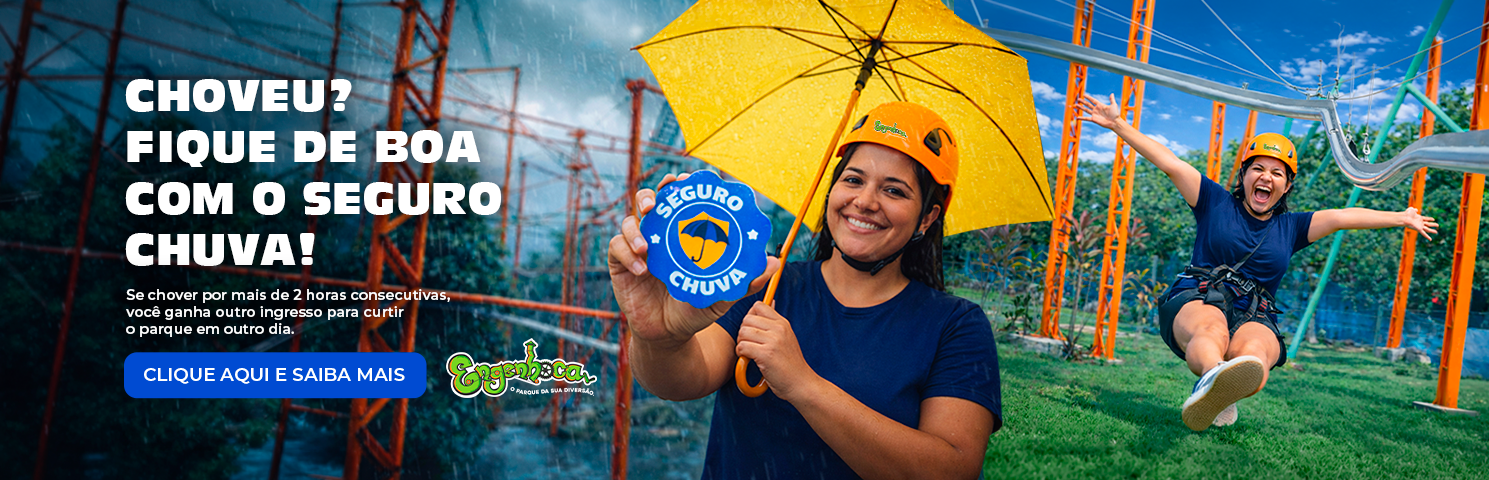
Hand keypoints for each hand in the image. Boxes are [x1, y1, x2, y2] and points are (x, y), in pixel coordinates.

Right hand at [608, 173, 781, 347]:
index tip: (685, 179)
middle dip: (650, 195)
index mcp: (681, 234)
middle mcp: (659, 235)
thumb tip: (774, 263)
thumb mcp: (721, 294)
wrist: (670, 334)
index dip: (679, 185)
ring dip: (635, 227)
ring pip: (629, 221)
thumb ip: (745, 281)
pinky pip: (617, 248)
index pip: (678, 201)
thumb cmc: (696, 308)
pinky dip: (627, 254)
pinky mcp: (620, 264)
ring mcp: (638, 247)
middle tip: (656, 203)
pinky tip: (642, 270)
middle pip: (648, 201)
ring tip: (647, 246)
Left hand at [735, 301, 819, 401]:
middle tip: (748, 343)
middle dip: (743, 332)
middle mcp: (779, 329)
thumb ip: (775, 323)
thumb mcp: (786, 338)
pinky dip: (741, 353)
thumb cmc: (790, 364)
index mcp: (783, 323)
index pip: (758, 306)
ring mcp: (773, 341)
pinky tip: (748, 359)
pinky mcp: (766, 354)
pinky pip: (742, 346)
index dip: (750, 317)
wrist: (801, 384)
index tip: (752, 330)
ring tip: (748, 352)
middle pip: (747, 319)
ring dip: (741, 343)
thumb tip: (770, 301)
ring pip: (743, 332)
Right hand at [1075, 92, 1121, 129]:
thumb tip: (1111, 93)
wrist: (1114, 122)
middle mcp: (1096, 109)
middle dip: (1083, 102)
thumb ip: (1111, 99)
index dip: (1088, 97)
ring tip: (1076, 105)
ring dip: (1081, 108)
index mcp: (1100, 105)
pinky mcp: (1094, 119)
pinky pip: (1087, 118)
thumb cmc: (1115, 114)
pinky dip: (1082, 118)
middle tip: (1078, 99)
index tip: (1084, 95)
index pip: (1093, 100)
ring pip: (1086, 110)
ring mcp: (1095, 114)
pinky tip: (1077, 117)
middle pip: (1088, 104)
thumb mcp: (1113, 105)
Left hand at [1402, 207, 1438, 240]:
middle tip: (1437, 225)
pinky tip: (1430, 239)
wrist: (1404, 218)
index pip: (1426, 218)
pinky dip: (1427, 236)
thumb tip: (1415, 209)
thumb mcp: (1411, 210)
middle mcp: (1420, 222)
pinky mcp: (1419, 229)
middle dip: (1433, 225)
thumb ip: (1414, 210)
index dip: (1429, 219)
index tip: (1433, 219)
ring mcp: (1420, 226)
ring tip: (1436, 232)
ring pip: (1427, 229)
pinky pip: (1424, 233)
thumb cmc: (1407, 213)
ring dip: (1432, 230)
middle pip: (1428, 224)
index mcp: (1419, 218)